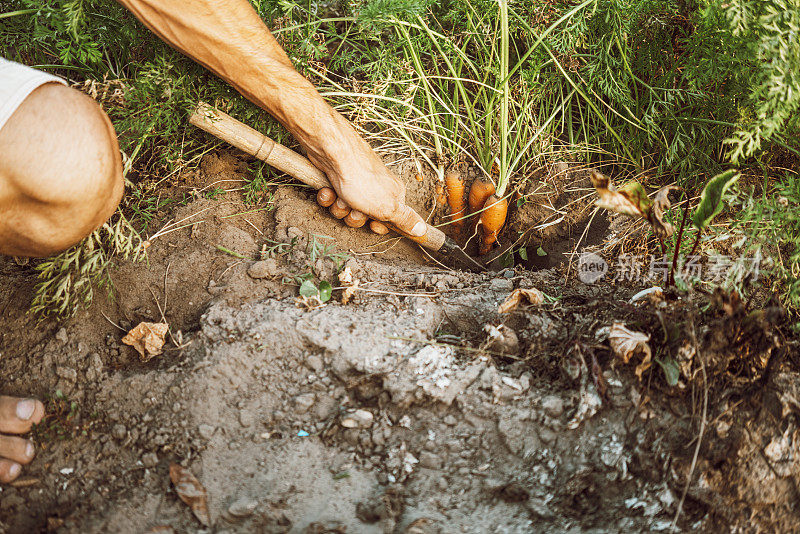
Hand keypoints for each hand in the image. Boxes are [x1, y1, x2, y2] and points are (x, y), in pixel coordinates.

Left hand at [308, 125, 426, 236]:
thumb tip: (422, 229)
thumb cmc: (362, 179)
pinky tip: (328, 189)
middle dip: (354, 217)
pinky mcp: (337, 179)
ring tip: (340, 196)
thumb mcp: (389, 207)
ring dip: (340, 207)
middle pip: (364, 217)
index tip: (372, 225)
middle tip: (354, 208)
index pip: (389, 220)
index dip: (378, 226)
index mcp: (393, 194)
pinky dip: (328, 196)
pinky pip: (332, 197)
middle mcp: (376, 188)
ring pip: (346, 209)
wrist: (333, 153)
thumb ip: (405, 219)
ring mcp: (356, 183)